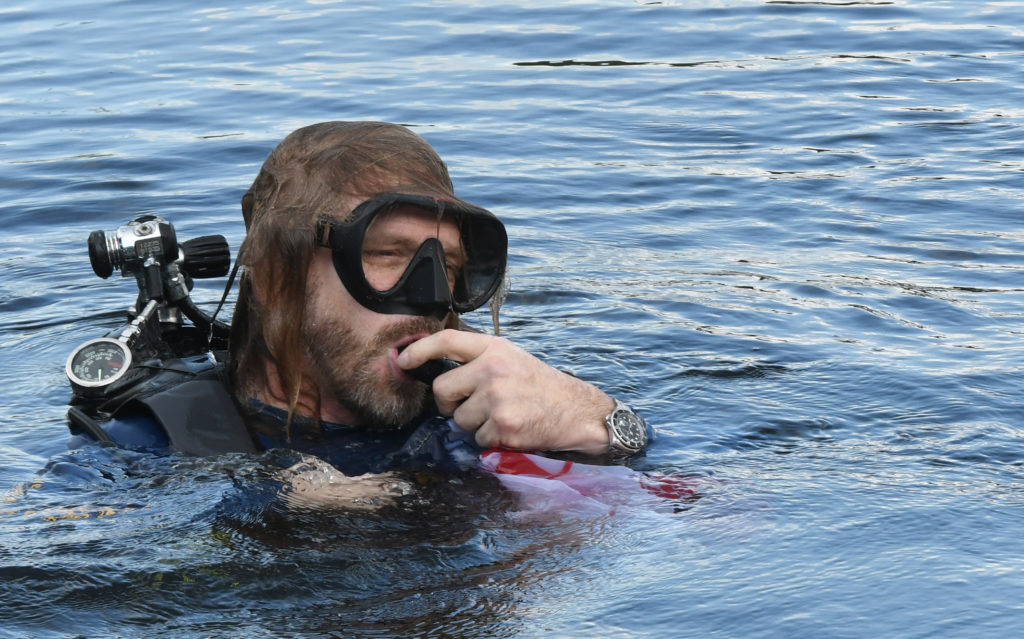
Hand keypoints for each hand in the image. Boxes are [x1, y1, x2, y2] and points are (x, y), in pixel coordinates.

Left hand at [396, 329, 613, 452]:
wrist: (575, 411)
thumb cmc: (540, 385)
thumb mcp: (511, 359)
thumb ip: (478, 361)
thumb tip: (437, 374)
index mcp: (494, 348)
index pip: (446, 341)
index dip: (419, 349)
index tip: (403, 359)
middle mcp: (493, 369)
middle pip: (442, 389)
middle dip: (448, 403)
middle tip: (470, 405)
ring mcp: (497, 398)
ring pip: (458, 419)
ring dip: (473, 424)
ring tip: (500, 415)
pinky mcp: (502, 425)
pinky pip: (476, 438)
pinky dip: (489, 439)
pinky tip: (510, 428)